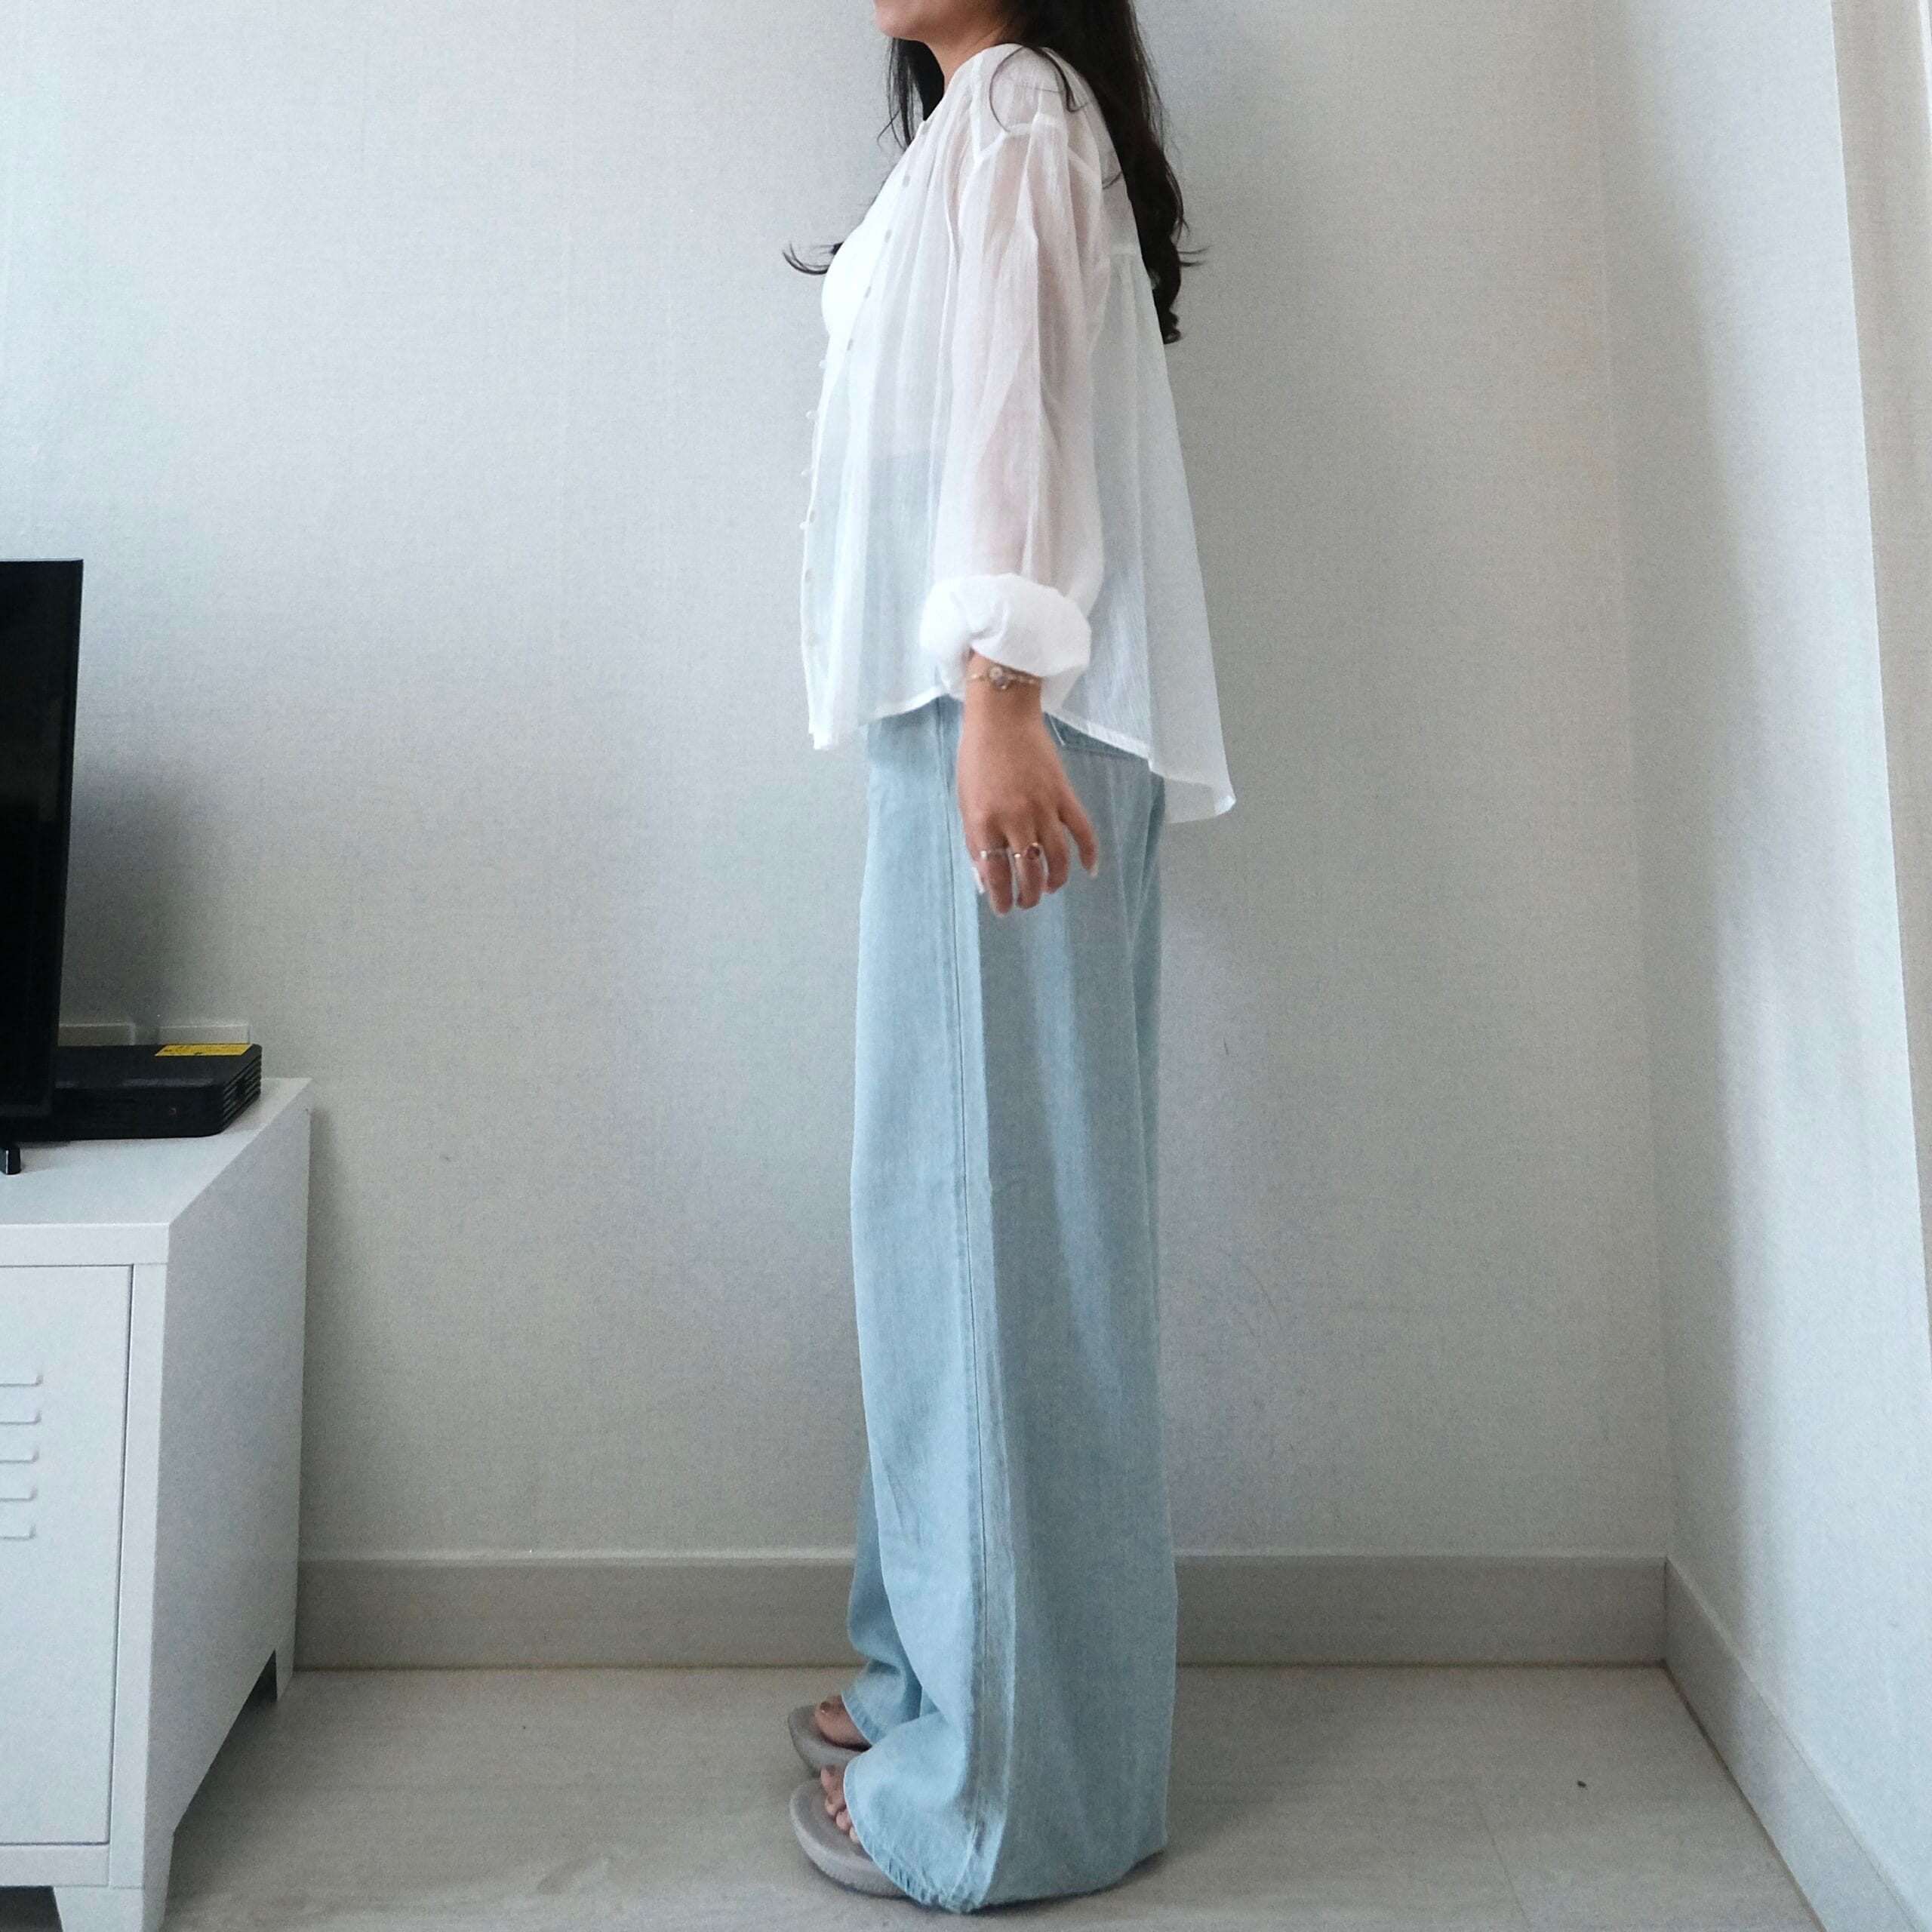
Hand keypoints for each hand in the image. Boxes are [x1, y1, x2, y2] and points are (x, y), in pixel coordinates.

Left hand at [956, 655, 1099, 913]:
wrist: (1001, 718)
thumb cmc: (977, 760)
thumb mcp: (965, 803)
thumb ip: (975, 841)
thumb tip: (985, 878)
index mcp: (985, 822)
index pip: (996, 874)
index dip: (1001, 898)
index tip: (1004, 909)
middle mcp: (1015, 819)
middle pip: (1029, 871)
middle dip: (1030, 895)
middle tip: (1028, 902)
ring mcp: (1043, 807)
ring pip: (1057, 858)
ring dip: (1056, 880)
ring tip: (1051, 888)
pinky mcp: (1064, 795)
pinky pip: (1082, 830)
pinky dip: (1089, 853)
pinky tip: (1089, 870)